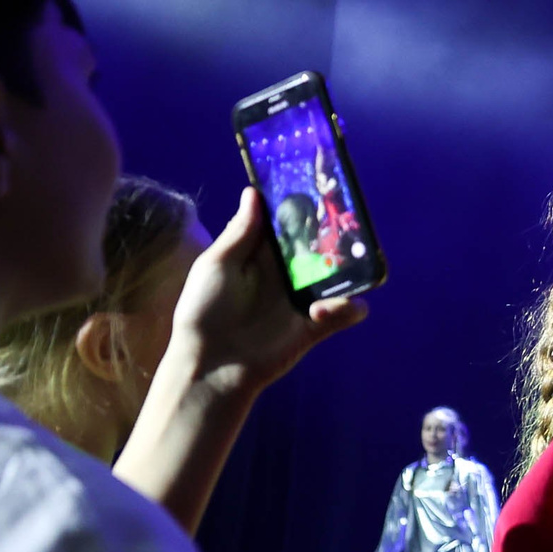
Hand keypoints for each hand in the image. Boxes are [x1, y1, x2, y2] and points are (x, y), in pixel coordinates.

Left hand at [164, 188, 366, 403]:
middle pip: (319, 245)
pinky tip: (321, 311)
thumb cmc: (204, 311)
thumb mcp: (216, 265)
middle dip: (336, 234)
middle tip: (347, 224)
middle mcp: (286, 273)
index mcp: (261, 255)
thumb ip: (241, 232)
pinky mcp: (315, 324)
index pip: (288, 225)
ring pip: (340, 275)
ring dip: (348, 269)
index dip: (303, 207)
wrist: (211, 365)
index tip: (320, 187)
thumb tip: (253, 193)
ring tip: (346, 267)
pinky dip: (347, 308)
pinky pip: (345, 311)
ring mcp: (303, 298)